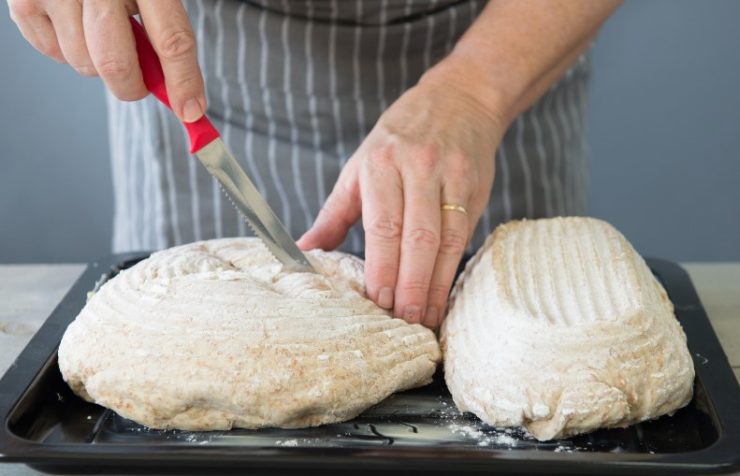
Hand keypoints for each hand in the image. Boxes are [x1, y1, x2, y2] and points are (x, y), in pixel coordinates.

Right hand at [7, 0, 204, 121]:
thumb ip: (166, 34)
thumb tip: (182, 95)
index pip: (172, 40)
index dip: (183, 82)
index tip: (191, 110)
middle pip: (116, 64)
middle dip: (132, 87)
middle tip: (138, 82)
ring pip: (84, 65)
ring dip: (98, 63)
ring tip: (100, 30)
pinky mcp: (23, 0)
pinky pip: (53, 54)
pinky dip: (68, 50)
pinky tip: (74, 22)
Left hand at [298, 61, 506, 328]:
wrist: (459, 99)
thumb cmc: (399, 138)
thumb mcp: (359, 168)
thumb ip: (333, 214)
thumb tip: (301, 253)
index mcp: (379, 165)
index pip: (382, 224)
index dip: (382, 267)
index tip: (377, 302)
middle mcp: (417, 169)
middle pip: (416, 237)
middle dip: (410, 285)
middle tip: (403, 322)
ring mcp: (450, 177)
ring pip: (445, 240)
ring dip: (435, 285)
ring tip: (425, 320)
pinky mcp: (476, 186)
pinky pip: (465, 234)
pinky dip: (453, 270)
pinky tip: (444, 295)